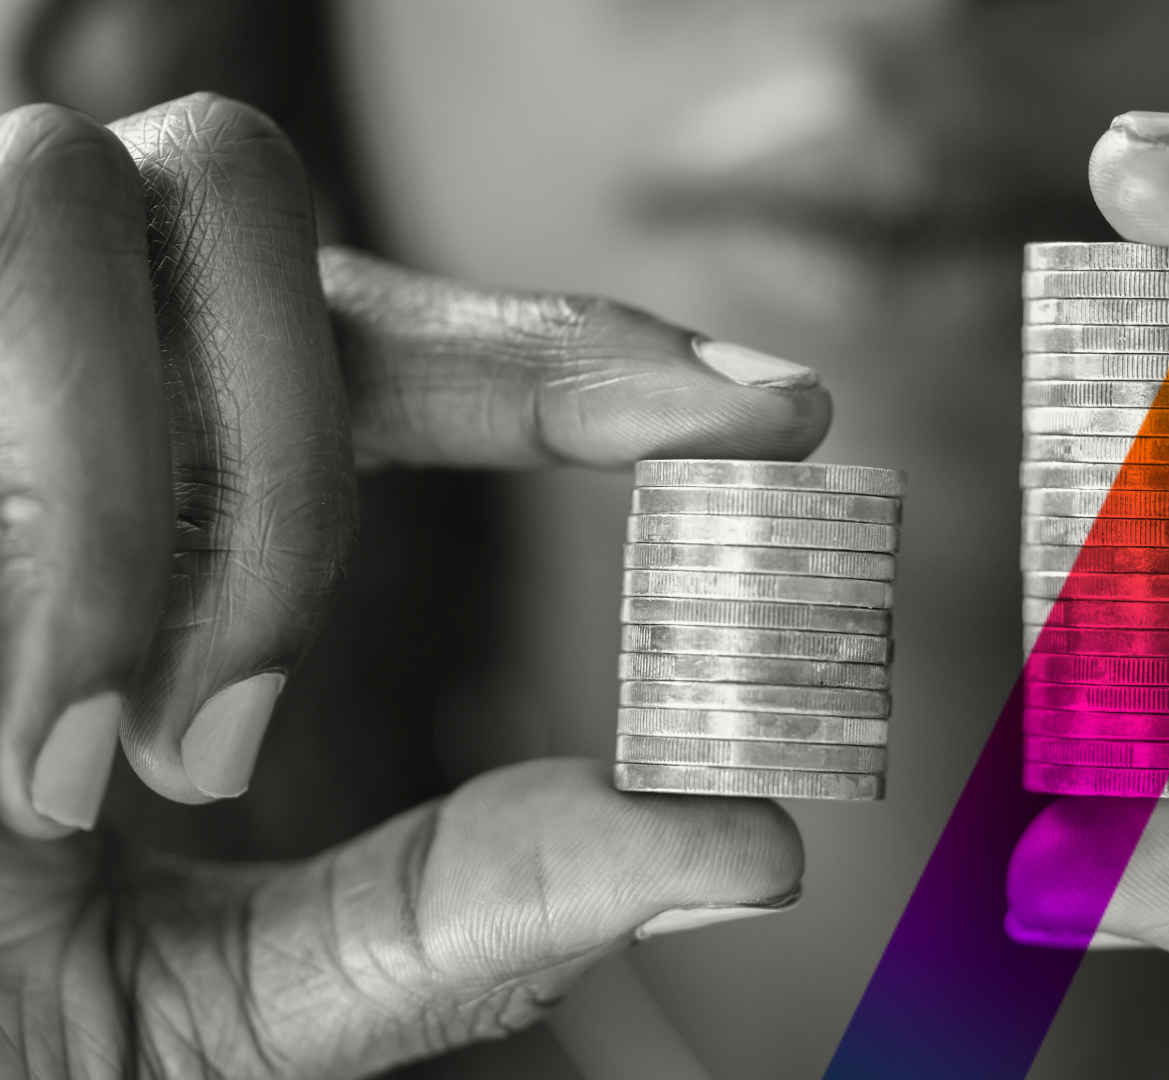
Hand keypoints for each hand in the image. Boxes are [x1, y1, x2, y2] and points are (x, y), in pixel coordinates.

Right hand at [0, 94, 821, 1075]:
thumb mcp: (214, 1010)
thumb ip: (455, 917)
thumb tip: (749, 849)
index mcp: (138, 509)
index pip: (389, 345)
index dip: (581, 354)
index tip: (776, 421)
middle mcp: (17, 388)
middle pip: (253, 205)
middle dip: (319, 432)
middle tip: (230, 733)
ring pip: (106, 197)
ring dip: (163, 482)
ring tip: (94, 746)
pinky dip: (64, 507)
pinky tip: (16, 727)